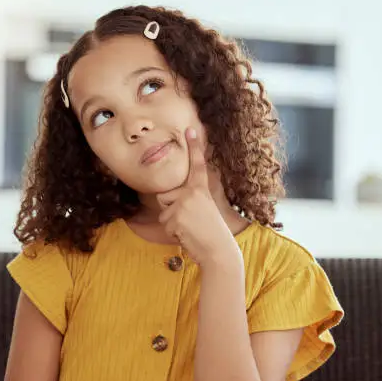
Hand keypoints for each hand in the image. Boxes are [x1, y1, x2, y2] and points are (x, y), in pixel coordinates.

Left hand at [157, 127, 238, 265]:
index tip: (190, 130)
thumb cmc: (211, 233)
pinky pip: (164, 224)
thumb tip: (170, 198)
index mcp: (201, 189)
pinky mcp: (176, 217)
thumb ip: (190, 200)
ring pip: (163, 210)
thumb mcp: (204, 210)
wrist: (218, 250)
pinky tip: (186, 235)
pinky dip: (172, 232)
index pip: (197, 166)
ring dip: (171, 222)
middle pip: (165, 195)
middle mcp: (192, 193)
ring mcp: (183, 204)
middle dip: (171, 209)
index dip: (194, 147)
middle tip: (189, 221)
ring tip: (188, 228)